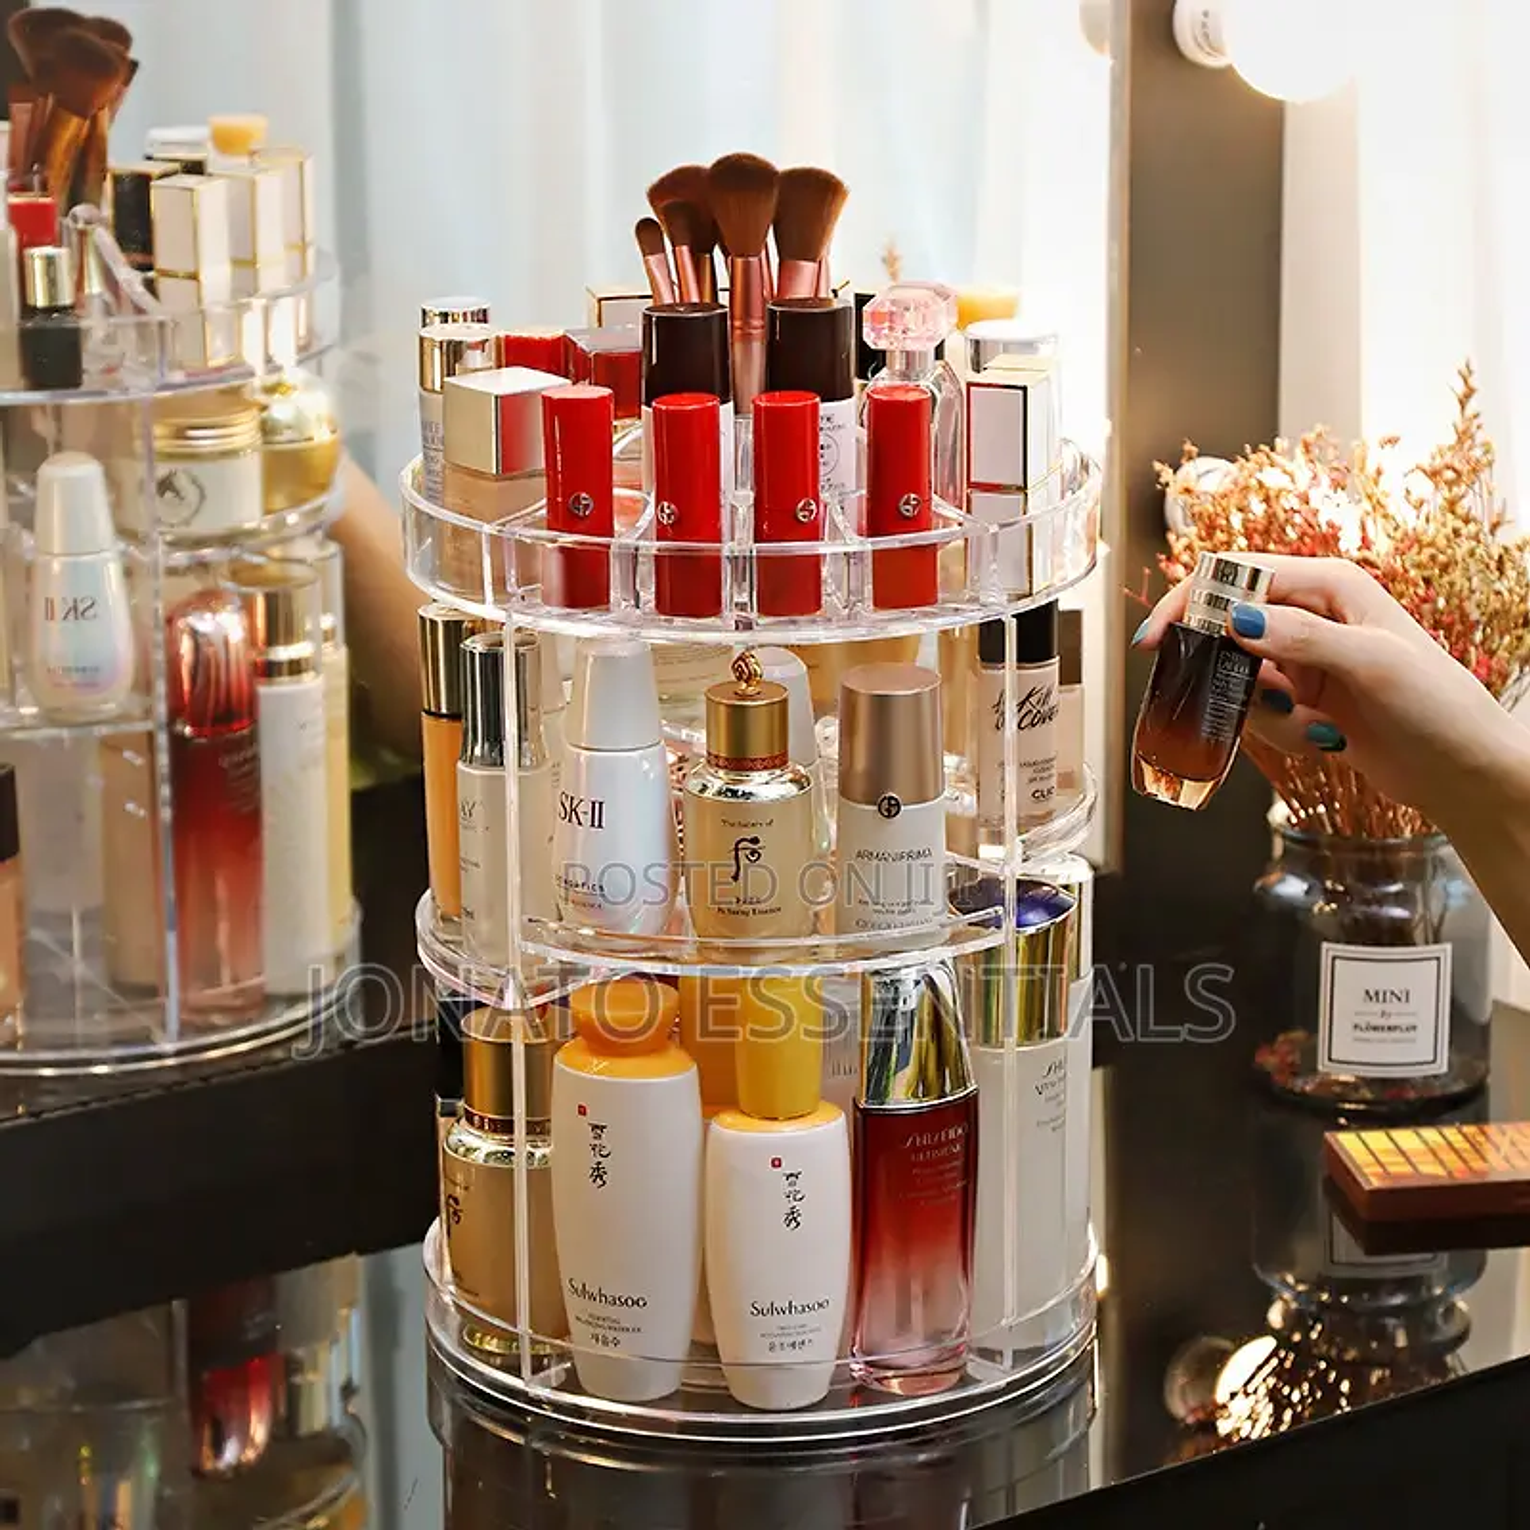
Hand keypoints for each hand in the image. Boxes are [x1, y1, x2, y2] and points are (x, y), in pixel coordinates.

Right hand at [1133, 554, 1512, 826]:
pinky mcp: (1301, 699)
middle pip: (1226, 629)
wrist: (1462, 769)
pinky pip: (1258, 712)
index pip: (1237, 575)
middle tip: (1238, 702)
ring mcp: (1304, 658)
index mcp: (1329, 584)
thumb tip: (1238, 619)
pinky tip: (1324, 740)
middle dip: (1228, 674)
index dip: (1190, 603)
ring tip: (1316, 730)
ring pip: (1239, 678)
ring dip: (1266, 714)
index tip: (1158, 641)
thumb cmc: (1439, 706)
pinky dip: (1281, 734)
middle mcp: (1311, 614)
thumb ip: (1303, 637)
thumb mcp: (1373, 663)